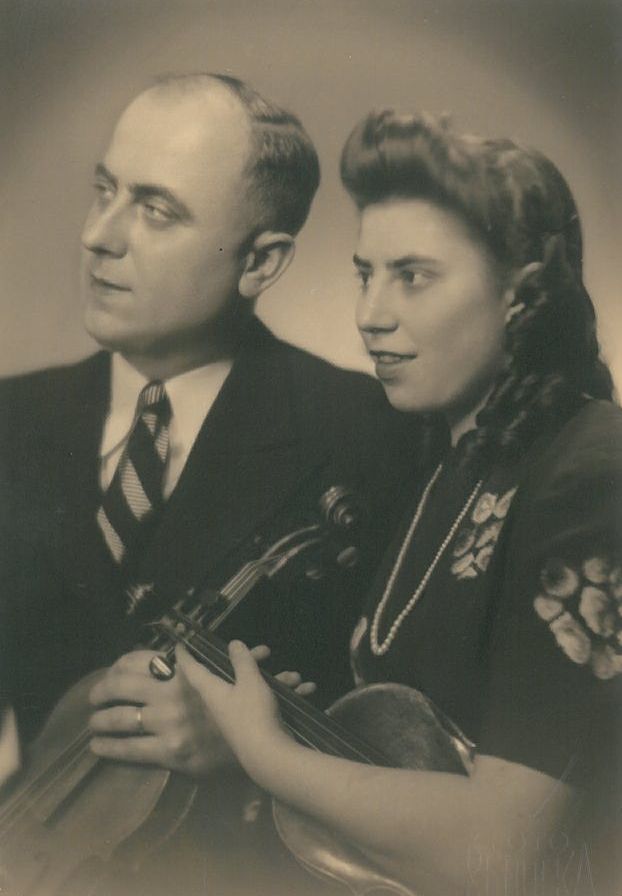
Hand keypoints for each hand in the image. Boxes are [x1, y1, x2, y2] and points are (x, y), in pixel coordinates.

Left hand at [89, 645, 265, 774]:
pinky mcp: (170, 751)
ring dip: (100, 720)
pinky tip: (98, 746)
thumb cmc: (247, 709)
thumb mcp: (232, 675)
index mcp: (186, 672)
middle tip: (94, 697)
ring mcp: (170, 723)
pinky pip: (130, 749)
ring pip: (121, 718)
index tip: (113, 671)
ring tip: (93, 723)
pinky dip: (109, 747)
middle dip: (102, 690)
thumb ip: (214, 660)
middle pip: (122, 685)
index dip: (120, 664)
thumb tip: (202, 645)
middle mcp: (174, 693)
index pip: (141, 658)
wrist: (260, 747)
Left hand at [176, 641, 298, 779]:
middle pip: (230, 675)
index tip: (180, 644)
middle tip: (266, 651)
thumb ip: (242, 660)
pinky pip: (266, 704)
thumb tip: (233, 644)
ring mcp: (237, 715)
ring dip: (276, 680)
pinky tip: (306, 691)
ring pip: (254, 689)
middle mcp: (221, 702)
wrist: (268, 757)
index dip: (186, 654)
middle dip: (252, 661)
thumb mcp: (249, 681)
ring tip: (295, 677)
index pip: (192, 669)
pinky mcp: (253, 725)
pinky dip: (285, 696)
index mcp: (212, 690)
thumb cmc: (252, 714)